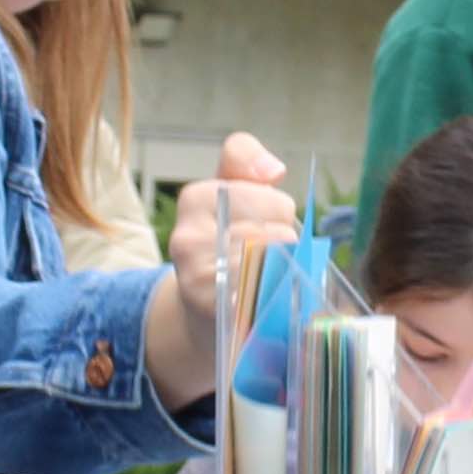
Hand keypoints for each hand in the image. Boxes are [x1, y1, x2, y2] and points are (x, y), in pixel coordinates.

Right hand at [140, 135, 303, 412]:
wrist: (202, 311)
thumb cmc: (225, 241)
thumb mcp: (228, 190)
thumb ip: (244, 159)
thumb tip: (273, 169)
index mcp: (195, 198)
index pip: (276, 201)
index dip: (280, 215)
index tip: (262, 224)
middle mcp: (188, 237)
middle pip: (281, 234)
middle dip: (284, 246)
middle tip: (261, 258)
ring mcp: (198, 278)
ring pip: (277, 266)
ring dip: (282, 275)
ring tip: (260, 278)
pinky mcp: (214, 314)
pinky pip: (267, 298)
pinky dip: (274, 300)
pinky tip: (263, 301)